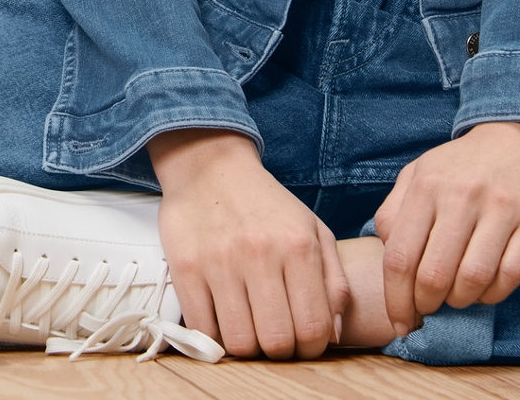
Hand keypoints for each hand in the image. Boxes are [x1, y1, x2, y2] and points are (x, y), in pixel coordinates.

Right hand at [149, 128, 349, 358]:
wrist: (210, 167)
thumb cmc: (267, 204)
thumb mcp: (313, 229)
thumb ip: (333, 281)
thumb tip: (332, 333)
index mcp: (299, 245)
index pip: (312, 327)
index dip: (310, 349)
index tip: (302, 344)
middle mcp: (261, 253)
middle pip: (276, 341)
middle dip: (279, 352)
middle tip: (274, 337)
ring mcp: (220, 261)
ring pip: (239, 341)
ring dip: (246, 346)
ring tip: (248, 328)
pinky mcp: (186, 267)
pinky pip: (202, 329)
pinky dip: (214, 335)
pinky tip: (222, 319)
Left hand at [375, 120, 519, 336]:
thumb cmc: (463, 163)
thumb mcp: (419, 172)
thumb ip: (395, 210)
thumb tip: (386, 253)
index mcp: (427, 185)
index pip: (399, 257)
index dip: (395, 298)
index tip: (398, 321)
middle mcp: (461, 197)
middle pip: (434, 276)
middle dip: (425, 305)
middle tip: (427, 308)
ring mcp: (500, 210)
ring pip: (472, 281)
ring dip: (459, 302)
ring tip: (455, 296)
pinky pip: (510, 277)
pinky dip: (493, 295)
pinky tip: (484, 289)